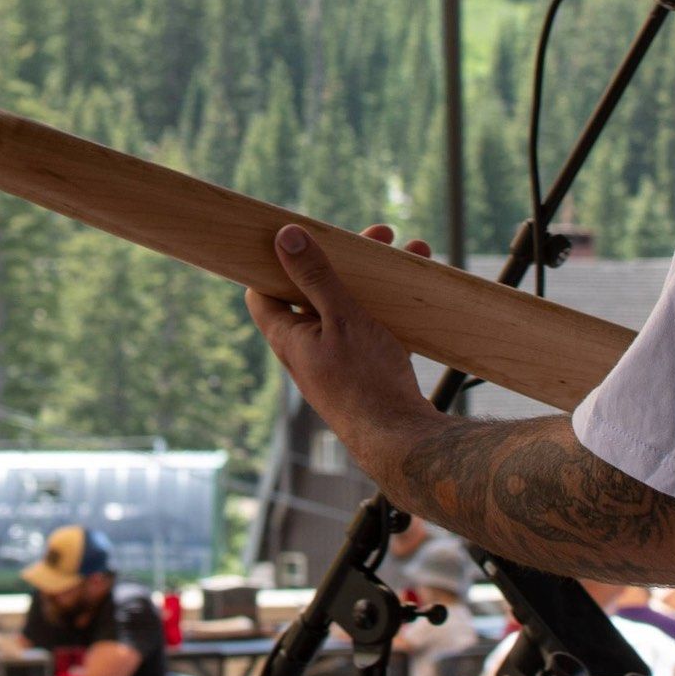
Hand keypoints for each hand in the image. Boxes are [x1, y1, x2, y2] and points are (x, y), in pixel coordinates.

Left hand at [243, 223, 442, 482]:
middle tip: (378, 235)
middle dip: (344, 259)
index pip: (262, 292)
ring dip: (374, 278)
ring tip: (408, 250)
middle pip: (315, 291)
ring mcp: (337, 360)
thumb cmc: (366, 381)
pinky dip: (389, 305)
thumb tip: (284, 237)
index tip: (295, 236)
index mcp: (288, 338)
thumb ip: (314, 276)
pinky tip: (413, 290)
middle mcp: (307, 349)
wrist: (403, 440)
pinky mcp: (365, 370)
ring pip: (350, 306)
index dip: (274, 263)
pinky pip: (372, 326)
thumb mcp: (341, 318)